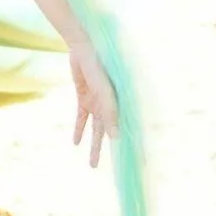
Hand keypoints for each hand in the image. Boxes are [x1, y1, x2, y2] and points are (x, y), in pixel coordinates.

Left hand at [69, 38, 119, 167]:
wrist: (83, 47)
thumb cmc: (99, 65)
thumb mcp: (104, 89)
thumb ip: (109, 111)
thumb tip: (115, 137)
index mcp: (120, 104)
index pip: (126, 129)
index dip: (132, 145)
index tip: (139, 164)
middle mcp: (109, 106)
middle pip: (108, 133)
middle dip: (105, 150)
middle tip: (103, 168)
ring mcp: (96, 102)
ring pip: (95, 129)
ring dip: (93, 145)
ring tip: (92, 164)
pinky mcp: (83, 97)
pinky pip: (81, 117)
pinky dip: (79, 129)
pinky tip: (76, 142)